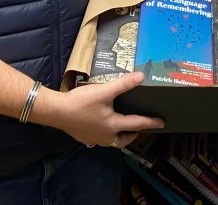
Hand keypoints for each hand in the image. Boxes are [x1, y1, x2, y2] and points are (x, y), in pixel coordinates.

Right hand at [32, 71, 163, 147]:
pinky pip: (100, 137)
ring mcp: (93, 138)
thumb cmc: (80, 102)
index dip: (151, 122)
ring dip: (120, 134)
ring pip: (112, 139)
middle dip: (134, 133)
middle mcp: (105, 136)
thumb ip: (123, 84)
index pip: (137, 124)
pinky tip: (103, 124)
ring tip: (123, 125)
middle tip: (140, 127)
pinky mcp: (84, 136)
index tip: (162, 123)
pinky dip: (107, 132)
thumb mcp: (104, 91)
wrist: (55, 111)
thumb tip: (141, 77)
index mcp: (113, 125)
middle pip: (124, 138)